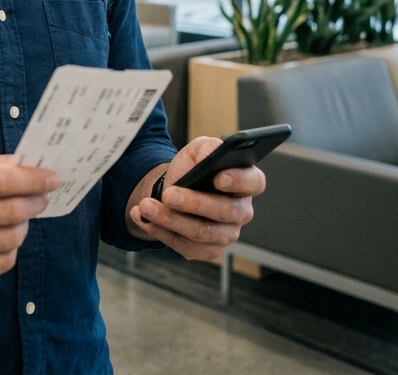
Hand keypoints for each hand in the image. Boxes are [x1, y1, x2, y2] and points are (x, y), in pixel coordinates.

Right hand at [0, 154, 57, 288]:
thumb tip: (30, 166)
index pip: (1, 181)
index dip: (32, 180)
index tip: (52, 178)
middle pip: (10, 211)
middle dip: (35, 202)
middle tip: (42, 197)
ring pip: (11, 238)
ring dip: (24, 225)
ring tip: (19, 217)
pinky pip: (4, 262)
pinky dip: (11, 247)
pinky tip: (3, 237)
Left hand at [127, 137, 263, 261]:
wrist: (173, 190)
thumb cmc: (192, 169)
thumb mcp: (198, 150)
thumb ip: (207, 148)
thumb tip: (209, 155)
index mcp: (246, 182)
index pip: (254, 182)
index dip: (239, 181)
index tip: (217, 177)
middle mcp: (241, 211)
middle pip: (225, 211)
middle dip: (194, 203)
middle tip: (169, 194)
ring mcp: (226, 234)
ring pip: (202, 233)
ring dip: (170, 220)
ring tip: (146, 206)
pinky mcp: (208, 250)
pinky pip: (186, 246)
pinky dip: (160, 232)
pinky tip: (143, 218)